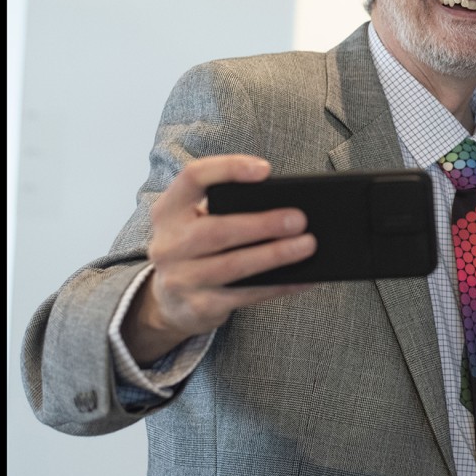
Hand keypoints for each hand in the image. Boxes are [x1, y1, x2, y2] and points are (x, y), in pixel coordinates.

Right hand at [122, 154, 318, 362]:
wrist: (170, 302)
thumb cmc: (196, 249)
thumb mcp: (195, 223)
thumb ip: (225, 209)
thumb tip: (286, 207)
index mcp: (168, 211)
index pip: (193, 177)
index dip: (228, 169)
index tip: (265, 170)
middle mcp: (168, 244)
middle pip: (218, 230)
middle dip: (262, 224)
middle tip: (299, 219)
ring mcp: (180, 278)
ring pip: (234, 265)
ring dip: (275, 255)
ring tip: (307, 245)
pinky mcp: (199, 306)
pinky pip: (245, 295)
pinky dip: (278, 285)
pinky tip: (302, 278)